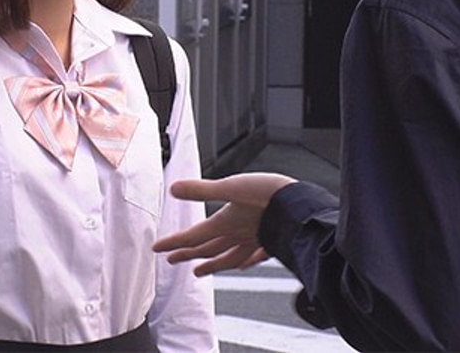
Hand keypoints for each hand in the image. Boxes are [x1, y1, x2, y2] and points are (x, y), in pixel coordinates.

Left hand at [153, 173, 295, 275]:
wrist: (302, 207)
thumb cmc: (268, 196)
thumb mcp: (231, 187)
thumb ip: (203, 190)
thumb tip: (174, 189)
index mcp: (225, 224)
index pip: (193, 236)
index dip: (174, 242)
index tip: (158, 250)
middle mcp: (237, 235)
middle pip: (207, 249)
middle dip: (188, 255)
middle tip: (172, 261)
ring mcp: (254, 240)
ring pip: (228, 257)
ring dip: (212, 264)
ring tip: (200, 272)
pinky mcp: (270, 239)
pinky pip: (253, 255)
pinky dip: (245, 261)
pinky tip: (243, 264)